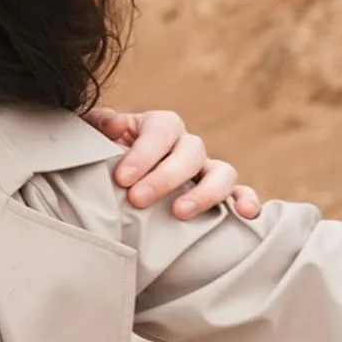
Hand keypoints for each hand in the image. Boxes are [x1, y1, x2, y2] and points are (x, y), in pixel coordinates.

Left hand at [86, 106, 260, 220]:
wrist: (113, 185)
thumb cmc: (103, 160)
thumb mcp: (93, 139)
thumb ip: (98, 126)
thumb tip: (117, 125)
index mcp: (158, 127)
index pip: (161, 129)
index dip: (144, 152)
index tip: (122, 178)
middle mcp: (186, 146)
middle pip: (190, 151)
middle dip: (165, 176)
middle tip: (138, 199)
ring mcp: (206, 170)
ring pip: (222, 172)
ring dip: (205, 192)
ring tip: (179, 213)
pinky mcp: (219, 195)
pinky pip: (240, 194)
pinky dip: (247, 201)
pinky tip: (246, 215)